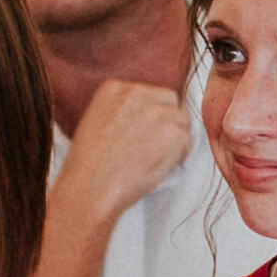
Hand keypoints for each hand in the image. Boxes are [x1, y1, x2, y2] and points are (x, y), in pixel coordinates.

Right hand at [61, 78, 196, 228]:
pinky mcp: (173, 132)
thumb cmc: (88, 166)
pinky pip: (187, 140)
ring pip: (181, 121)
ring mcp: (157, 111)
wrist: (91, 187)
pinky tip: (159, 168)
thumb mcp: (95, 122)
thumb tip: (146, 119)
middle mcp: (136, 93)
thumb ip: (120, 111)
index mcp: (114, 88)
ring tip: (154, 160)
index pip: (147, 93)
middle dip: (166, 121)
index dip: (150, 115)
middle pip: (169, 101)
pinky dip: (179, 156)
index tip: (143, 133)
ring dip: (174, 139)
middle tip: (155, 147)